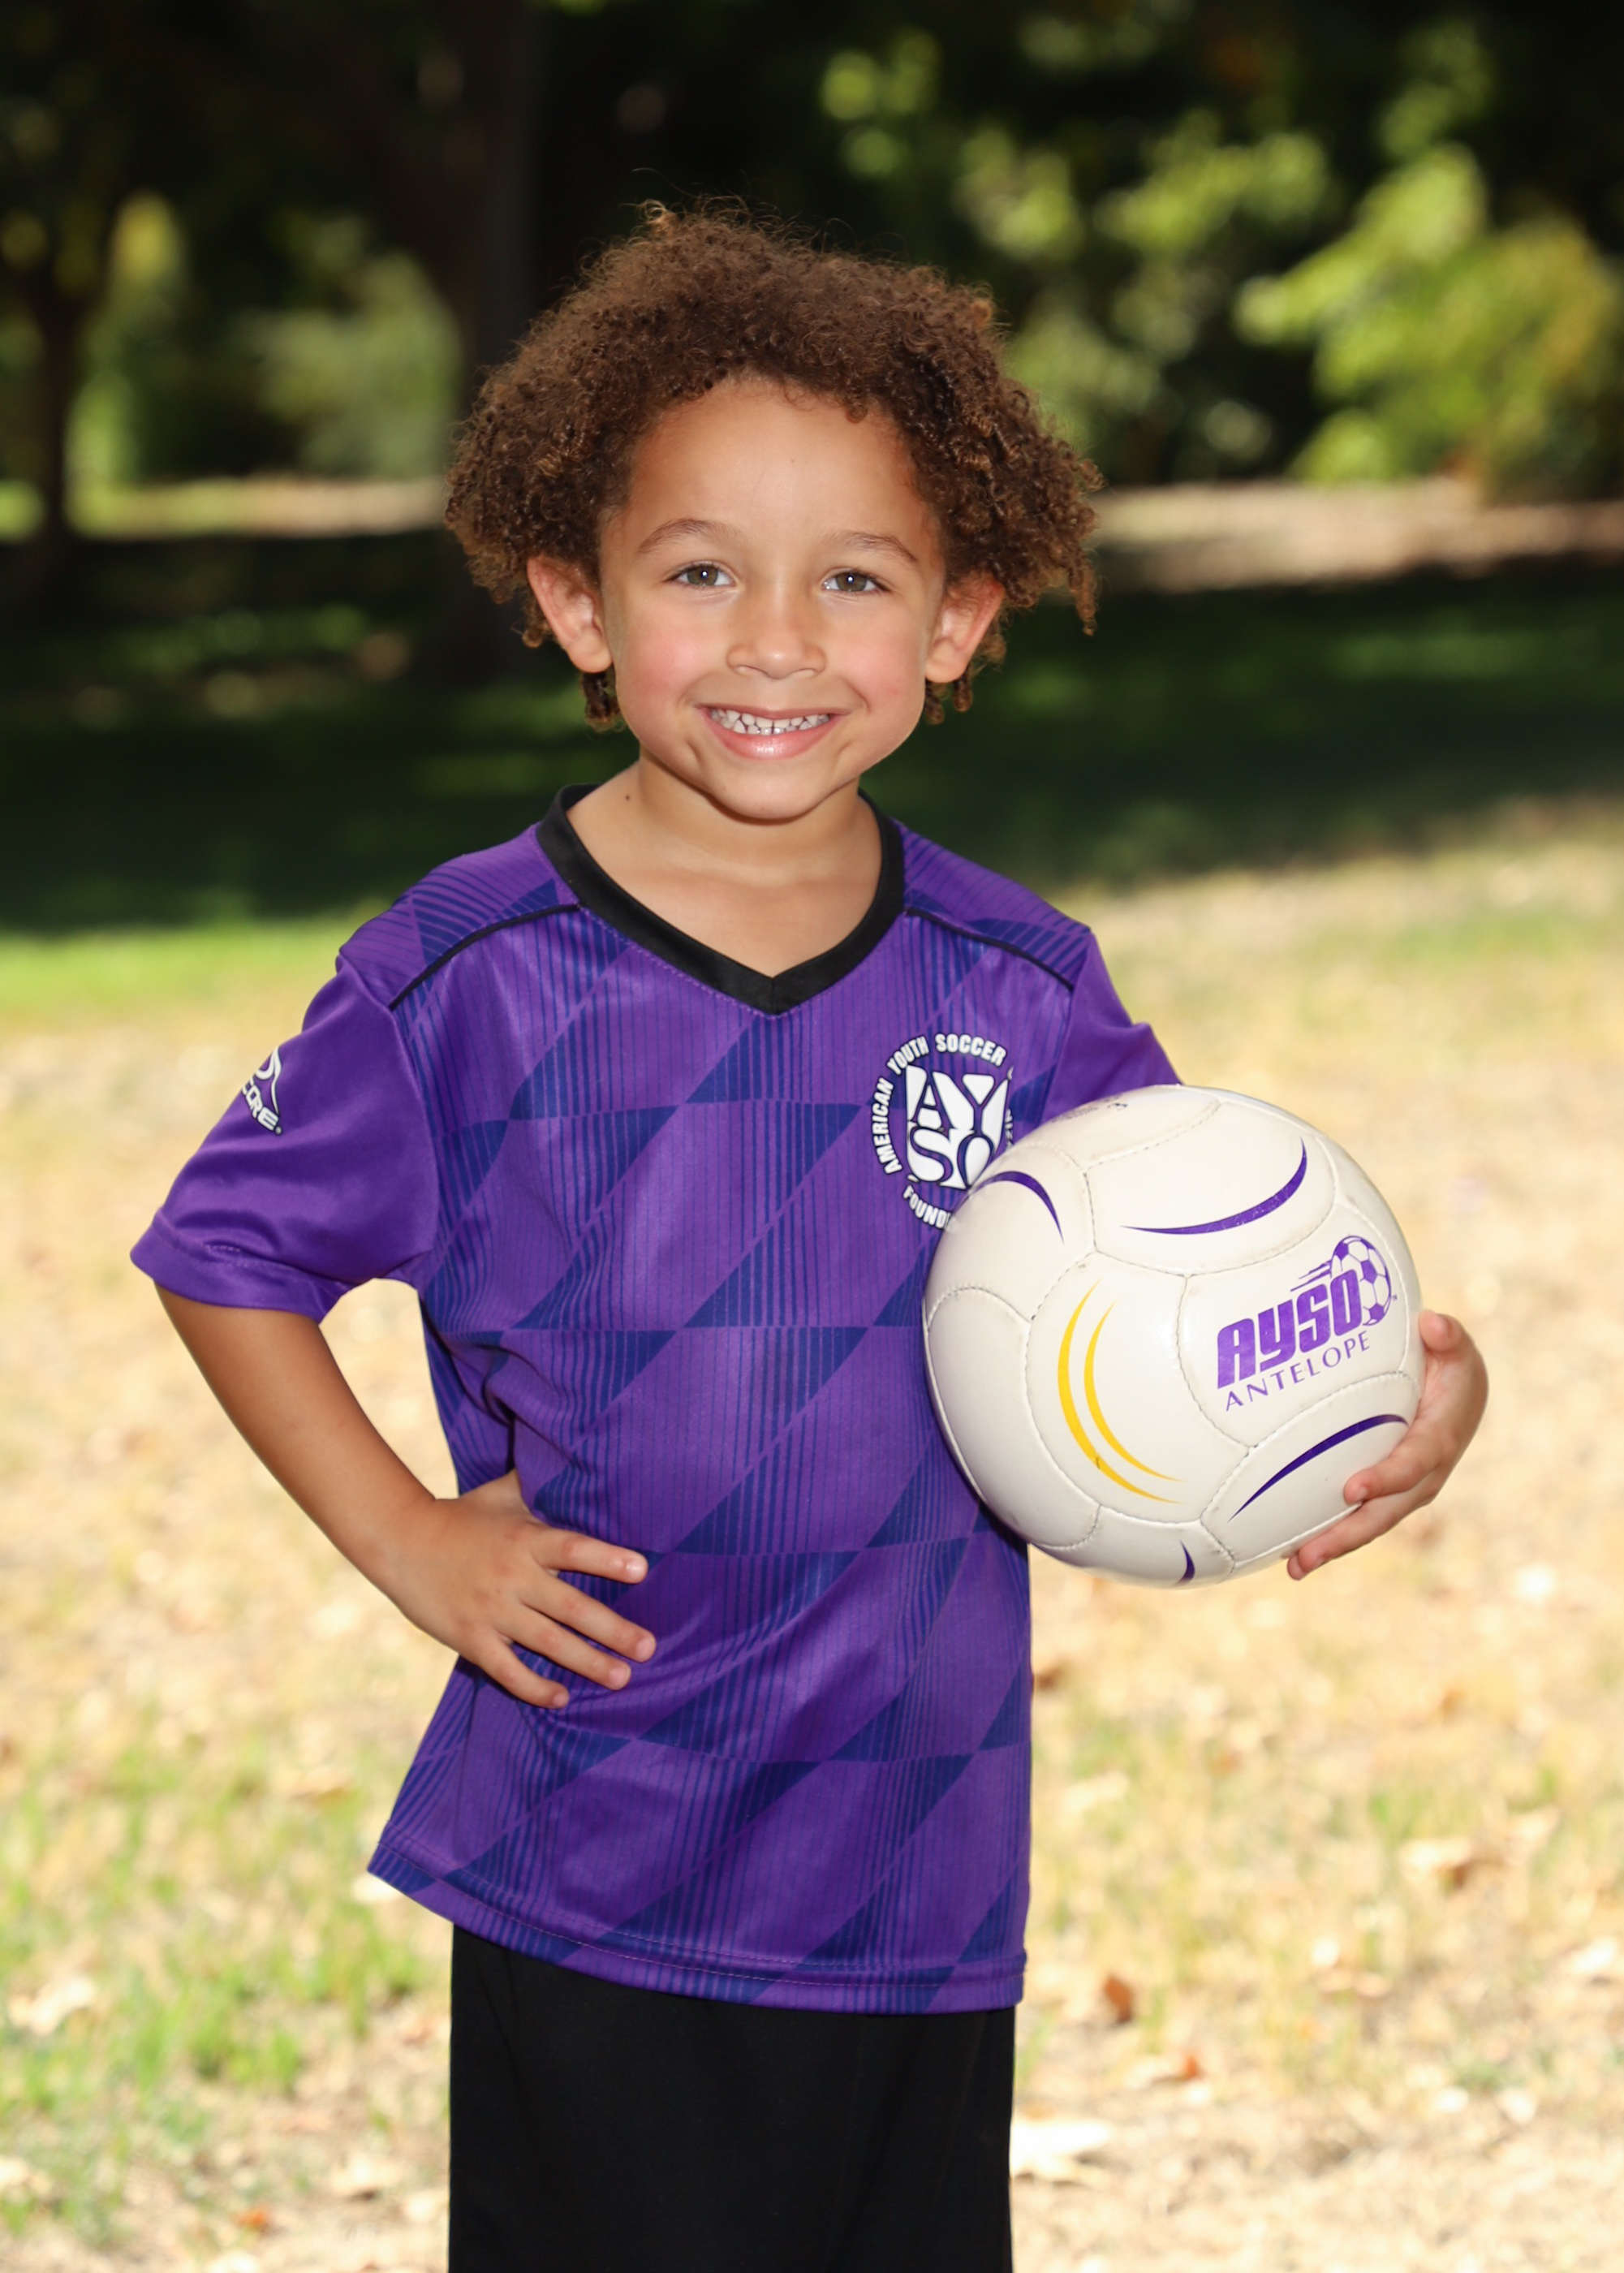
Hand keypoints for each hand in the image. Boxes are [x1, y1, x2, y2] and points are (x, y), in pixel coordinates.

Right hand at [378, 1469, 654, 1707]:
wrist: (400, 1541)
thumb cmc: (461, 1516)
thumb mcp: (501, 1493)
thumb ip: (538, 1483)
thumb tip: (571, 1452)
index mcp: (525, 1539)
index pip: (572, 1548)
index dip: (606, 1559)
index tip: (642, 1570)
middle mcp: (512, 1577)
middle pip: (570, 1606)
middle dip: (613, 1630)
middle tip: (648, 1647)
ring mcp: (491, 1610)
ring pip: (547, 1642)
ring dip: (586, 1663)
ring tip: (621, 1678)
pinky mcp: (471, 1637)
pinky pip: (507, 1669)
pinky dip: (534, 1687)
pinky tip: (561, 1699)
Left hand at [1286, 1310, 1487, 1579]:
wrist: (1456, 1390)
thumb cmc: (1448, 1362)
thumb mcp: (1454, 1346)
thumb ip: (1446, 1336)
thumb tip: (1433, 1325)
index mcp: (1442, 1438)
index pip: (1415, 1463)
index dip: (1386, 1478)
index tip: (1351, 1489)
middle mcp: (1425, 1475)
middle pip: (1386, 1511)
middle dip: (1348, 1534)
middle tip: (1307, 1554)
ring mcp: (1404, 1489)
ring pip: (1370, 1523)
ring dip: (1333, 1546)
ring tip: (1293, 1566)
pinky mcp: (1385, 1492)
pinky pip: (1358, 1516)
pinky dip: (1329, 1534)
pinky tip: (1291, 1549)